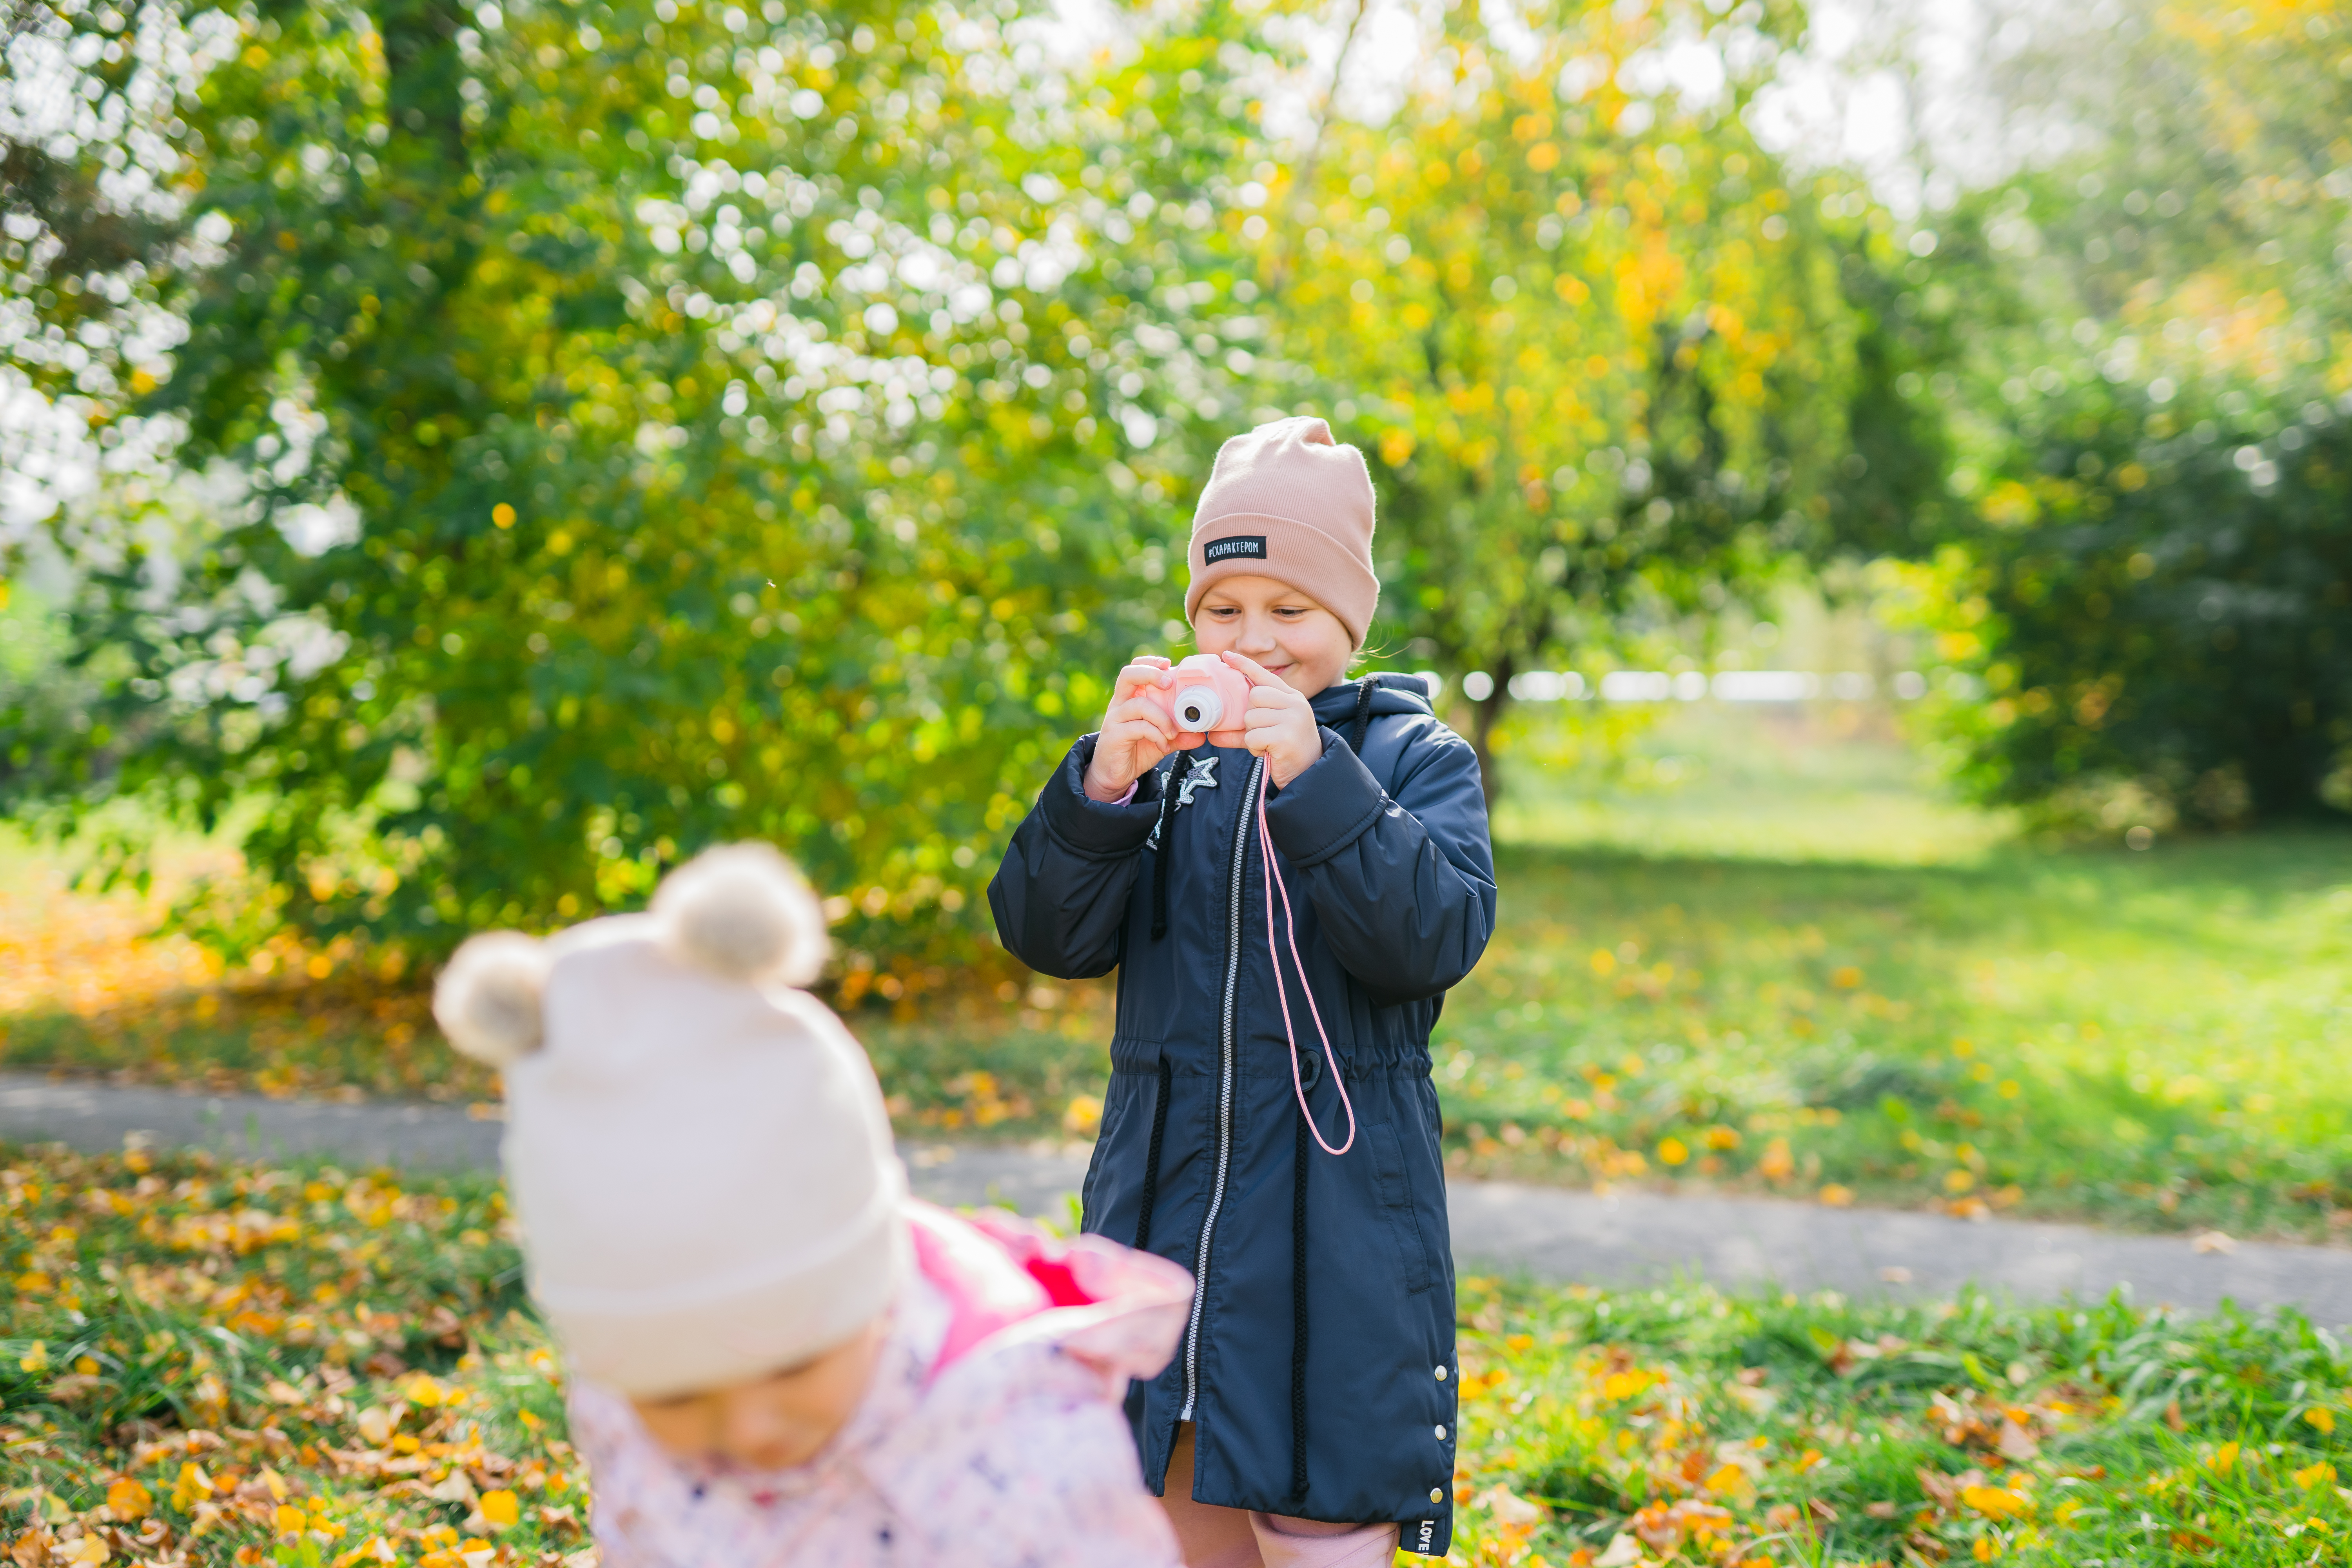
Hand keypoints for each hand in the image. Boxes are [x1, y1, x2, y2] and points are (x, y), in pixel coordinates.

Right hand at [1083, 658, 1178, 801]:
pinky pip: (1138, 727)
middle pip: (1128, 675)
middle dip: (1151, 674)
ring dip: (1162, 716)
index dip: (1150, 662)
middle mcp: (1120, 704)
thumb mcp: (1161, 740)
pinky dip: (1156, 735)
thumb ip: (1179, 735)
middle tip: (1169, 685)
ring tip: (1173, 732)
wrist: (1112, 775)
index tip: (1168, 664)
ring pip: (1139, 704)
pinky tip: (1164, 745)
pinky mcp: (1114, 735)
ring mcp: (1115, 719)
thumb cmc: (1135, 750)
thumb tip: (1201, 734)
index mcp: (1130, 698)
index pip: (1135, 669)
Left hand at [1221, 651, 1322, 788]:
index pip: (1265, 675)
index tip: (1226, 655)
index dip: (1244, 665)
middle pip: (1254, 696)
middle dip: (1250, 717)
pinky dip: (1254, 747)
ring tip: (1267, 744)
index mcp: (1292, 697)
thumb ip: (1244, 728)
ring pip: (1250, 718)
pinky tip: (1269, 751)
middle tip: (1262, 732)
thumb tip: (1212, 733)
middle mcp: (1295, 703)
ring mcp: (1293, 719)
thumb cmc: (1287, 751)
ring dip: (1252, 735)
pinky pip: (1252, 736)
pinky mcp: (1286, 736)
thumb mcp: (1268, 733)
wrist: (1310, 774)